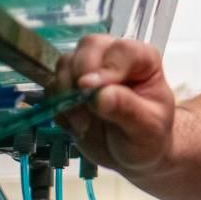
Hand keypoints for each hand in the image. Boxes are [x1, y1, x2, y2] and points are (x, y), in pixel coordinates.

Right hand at [55, 34, 175, 174]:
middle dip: (80, 76)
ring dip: (66, 94)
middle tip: (86, 107)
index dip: (106, 67)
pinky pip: (52, 86)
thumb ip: (126, 108)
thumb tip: (101, 94)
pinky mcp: (69, 86)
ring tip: (84, 124)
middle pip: (89, 46)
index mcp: (144, 60)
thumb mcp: (146, 128)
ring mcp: (90, 69)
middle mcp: (116, 58)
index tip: (92, 90)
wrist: (132, 154)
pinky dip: (58, 106)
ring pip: (66, 63)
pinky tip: (76, 125)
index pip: (123, 50)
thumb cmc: (148, 136)